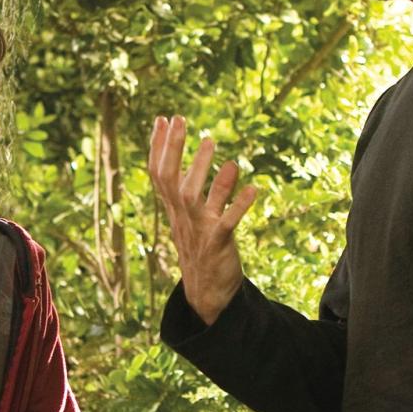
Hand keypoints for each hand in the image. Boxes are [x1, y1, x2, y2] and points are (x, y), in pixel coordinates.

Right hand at [147, 115, 257, 325]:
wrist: (207, 292)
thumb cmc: (200, 248)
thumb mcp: (187, 218)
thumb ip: (186, 190)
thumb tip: (185, 162)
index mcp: (174, 209)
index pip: (159, 174)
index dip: (159, 147)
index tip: (163, 118)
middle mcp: (182, 217)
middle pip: (171, 179)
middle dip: (174, 149)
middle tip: (181, 119)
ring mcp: (199, 229)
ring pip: (194, 197)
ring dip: (202, 170)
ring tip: (211, 141)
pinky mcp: (218, 243)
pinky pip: (228, 222)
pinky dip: (239, 205)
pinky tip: (254, 189)